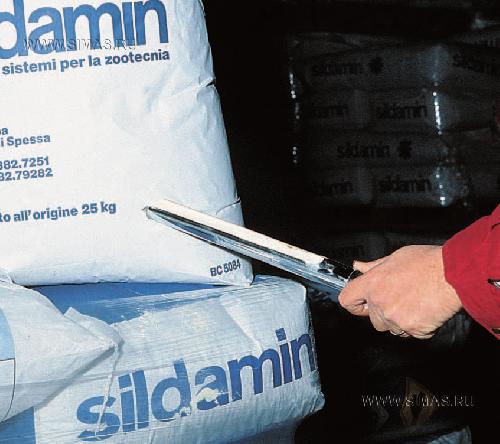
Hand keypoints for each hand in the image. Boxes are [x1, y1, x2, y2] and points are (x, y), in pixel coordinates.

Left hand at [339, 246, 462, 338]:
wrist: (453, 275)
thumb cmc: (427, 263)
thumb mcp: (395, 258)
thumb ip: (373, 266)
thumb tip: (358, 266)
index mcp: (372, 284)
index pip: (347, 300)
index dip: (354, 303)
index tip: (361, 303)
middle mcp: (380, 302)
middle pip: (373, 319)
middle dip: (384, 313)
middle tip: (401, 298)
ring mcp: (396, 318)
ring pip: (391, 328)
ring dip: (400, 321)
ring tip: (415, 302)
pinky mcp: (413, 329)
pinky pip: (411, 333)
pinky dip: (418, 326)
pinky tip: (425, 310)